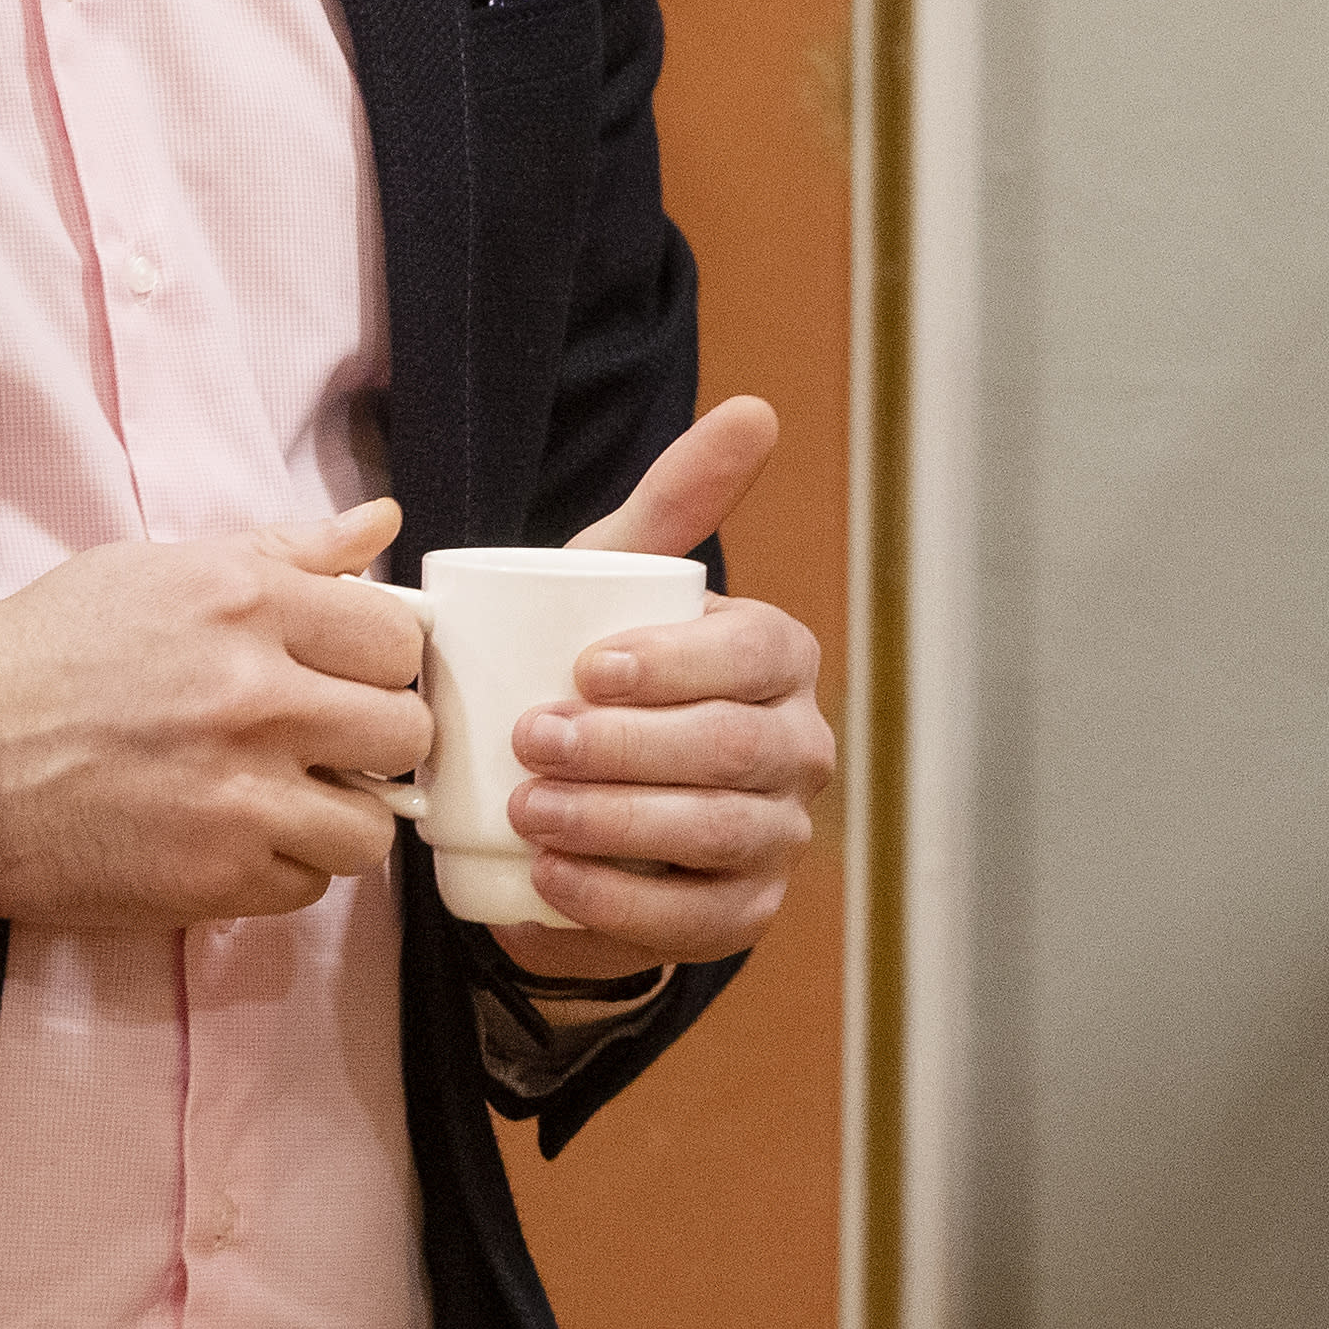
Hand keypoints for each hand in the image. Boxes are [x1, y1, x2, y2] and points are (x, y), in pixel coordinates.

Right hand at [0, 502, 428, 926]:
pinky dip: (284, 868)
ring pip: (372, 825)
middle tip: (326, 741)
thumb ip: (286, 551)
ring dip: (338, 815)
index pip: (399, 640)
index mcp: (248, 604)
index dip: (381, 662)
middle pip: (404, 732)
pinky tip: (237, 838)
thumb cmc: (47, 657)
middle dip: (373, 738)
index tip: (350, 676)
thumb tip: (383, 521)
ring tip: (286, 797)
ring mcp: (239, 795)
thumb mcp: (157, 573)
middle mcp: (256, 697)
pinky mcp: (212, 877)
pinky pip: (309, 885)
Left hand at [485, 397, 836, 976]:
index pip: (754, 655)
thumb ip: (676, 500)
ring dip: (618, 825)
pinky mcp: (743, 915)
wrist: (570, 799)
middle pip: (733, 749)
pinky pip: (698, 920)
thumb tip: (756, 408)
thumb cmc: (602, 672)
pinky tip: (552, 879)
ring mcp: (778, 836)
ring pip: (718, 835)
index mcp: (780, 659)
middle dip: (631, 748)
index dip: (677, 665)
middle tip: (531, 740)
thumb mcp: (622, 583)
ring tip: (529, 810)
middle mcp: (800, 746)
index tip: (584, 669)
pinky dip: (620, 902)